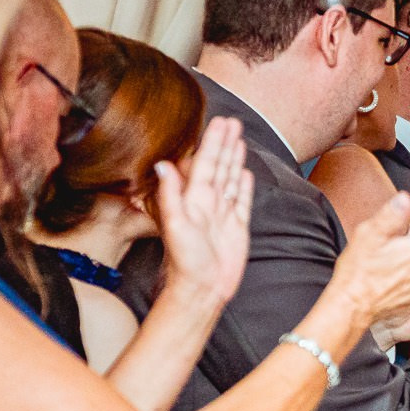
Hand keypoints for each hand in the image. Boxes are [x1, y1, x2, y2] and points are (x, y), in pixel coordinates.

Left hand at [158, 116, 251, 315]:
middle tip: (233, 121)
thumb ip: (170, 194)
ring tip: (240, 139)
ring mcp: (223, 215)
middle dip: (226, 143)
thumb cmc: (185, 262)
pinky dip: (244, 186)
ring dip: (235, 158)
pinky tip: (246, 174)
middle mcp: (209, 203)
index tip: (220, 121)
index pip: (206, 162)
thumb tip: (163, 164)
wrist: (202, 289)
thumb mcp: (176, 225)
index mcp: (195, 198)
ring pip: (231, 179)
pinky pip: (242, 202)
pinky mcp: (236, 229)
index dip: (213, 141)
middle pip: (220, 165)